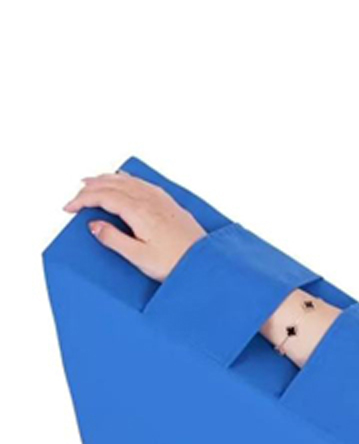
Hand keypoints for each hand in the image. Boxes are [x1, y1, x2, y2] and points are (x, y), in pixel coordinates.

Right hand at [64, 172, 205, 281]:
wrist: (206, 264)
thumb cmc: (177, 263)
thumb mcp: (139, 256)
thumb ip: (114, 239)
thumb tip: (94, 225)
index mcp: (140, 211)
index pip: (104, 196)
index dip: (82, 199)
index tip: (68, 208)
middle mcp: (151, 201)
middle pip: (114, 184)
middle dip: (91, 186)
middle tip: (76, 194)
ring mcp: (163, 201)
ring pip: (129, 181)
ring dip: (108, 179)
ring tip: (93, 181)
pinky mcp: (172, 205)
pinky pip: (144, 184)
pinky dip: (128, 180)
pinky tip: (127, 181)